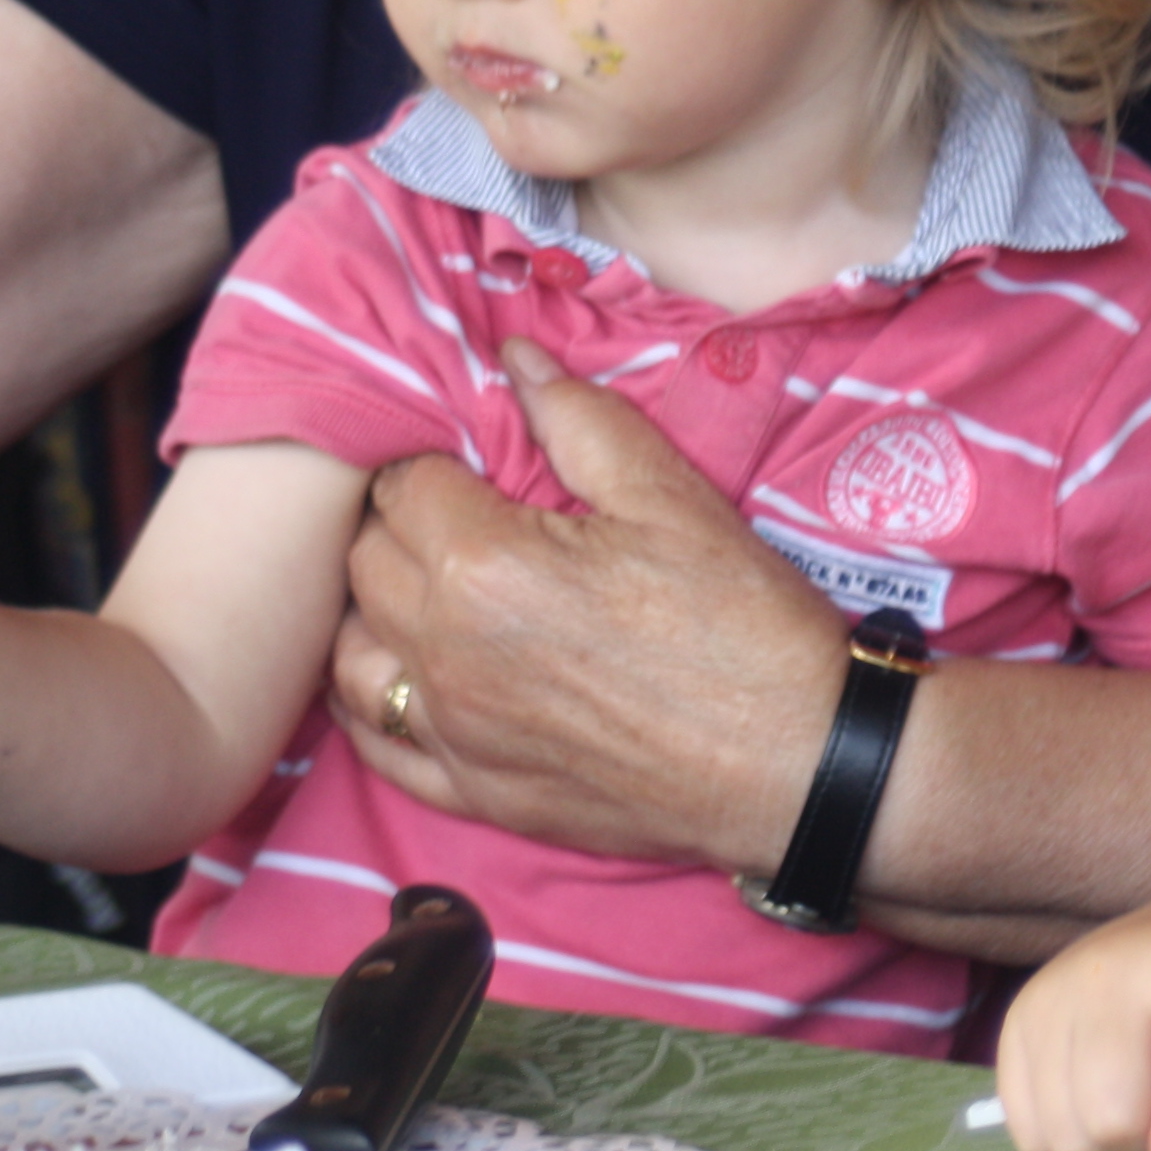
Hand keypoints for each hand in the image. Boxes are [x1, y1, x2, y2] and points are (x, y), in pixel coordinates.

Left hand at [331, 340, 840, 870]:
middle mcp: (446, 651)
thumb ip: (578, 419)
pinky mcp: (473, 793)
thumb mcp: (673, 497)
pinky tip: (414, 677)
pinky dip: (377, 702)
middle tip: (466, 515)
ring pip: (353, 654)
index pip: (402, 485)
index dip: (436, 462)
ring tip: (438, 592)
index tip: (475, 465)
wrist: (797, 761)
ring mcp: (453, 732)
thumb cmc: (745, 623)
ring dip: (380, 611)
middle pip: (366, 562)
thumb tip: (513, 357)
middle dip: (403, 525)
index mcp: (486, 564)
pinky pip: (376, 742)